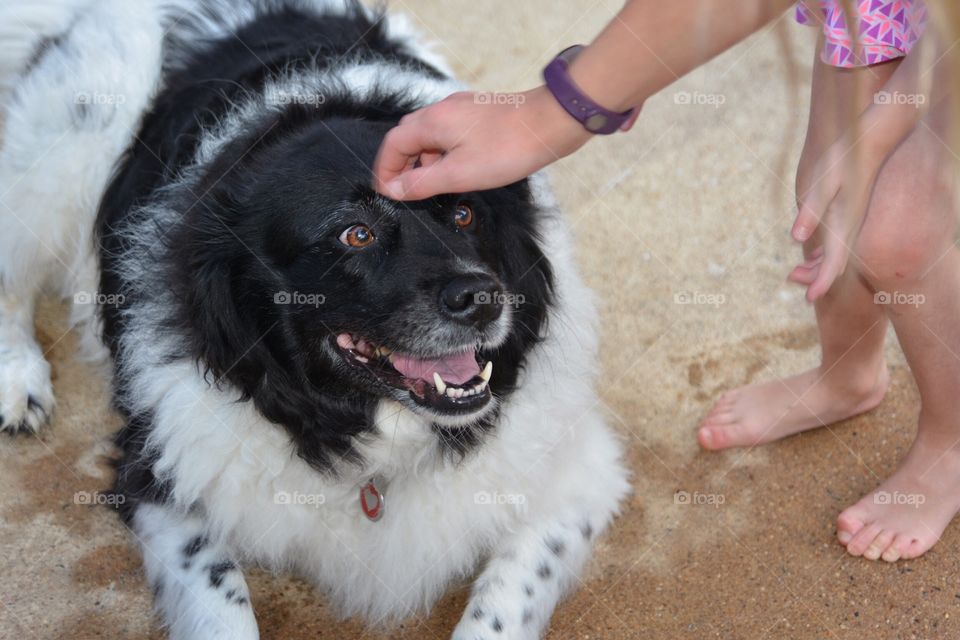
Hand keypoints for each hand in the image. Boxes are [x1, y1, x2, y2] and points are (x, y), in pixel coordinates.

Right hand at [372, 86, 592, 199]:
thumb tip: (394, 189)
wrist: (550, 123)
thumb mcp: (459, 174)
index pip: (393, 144)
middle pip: (407, 136)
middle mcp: (442, 109)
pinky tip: (458, 169)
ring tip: (434, 185)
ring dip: (424, 159)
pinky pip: (448, 132)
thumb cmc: (508, 148)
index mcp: (432, 122)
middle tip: (404, 191)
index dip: (385, 169)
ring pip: (429, 134)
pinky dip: (443, 152)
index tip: (385, 192)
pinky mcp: (477, 113)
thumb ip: (423, 182)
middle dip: (401, 164)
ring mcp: (461, 109)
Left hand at [789, 133, 885, 300]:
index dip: (820, 283)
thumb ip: (810, 212)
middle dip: (816, 279)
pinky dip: (825, 253)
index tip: (809, 299)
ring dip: (818, 267)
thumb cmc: (843, 160)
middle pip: (835, 264)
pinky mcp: (851, 213)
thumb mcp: (821, 184)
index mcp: (842, 225)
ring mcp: (853, 221)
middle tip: (795, 284)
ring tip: (796, 273)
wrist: (872, 141)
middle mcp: (850, 227)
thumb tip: (795, 237)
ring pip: (837, 254)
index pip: (833, 263)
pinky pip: (839, 242)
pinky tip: (812, 255)